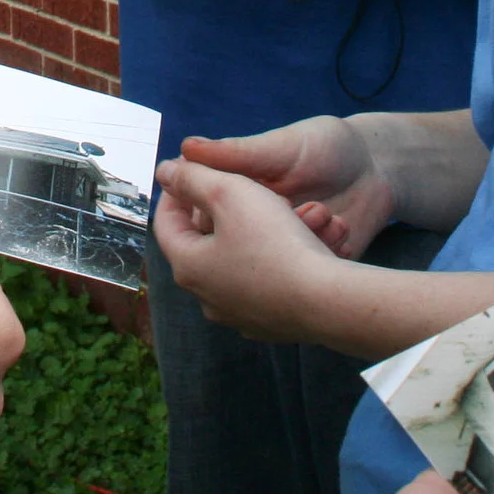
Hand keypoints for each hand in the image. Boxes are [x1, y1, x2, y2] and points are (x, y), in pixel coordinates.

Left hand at [153, 156, 352, 343]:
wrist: (328, 301)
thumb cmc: (277, 244)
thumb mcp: (229, 192)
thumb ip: (191, 177)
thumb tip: (165, 173)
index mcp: (189, 268)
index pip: (166, 223)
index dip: (176, 190)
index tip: (189, 169)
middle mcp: (208, 298)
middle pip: (205, 240)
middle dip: (226, 208)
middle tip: (245, 187)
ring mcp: (240, 315)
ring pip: (241, 259)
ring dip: (257, 230)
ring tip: (284, 210)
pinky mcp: (271, 324)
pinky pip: (267, 281)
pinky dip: (277, 257)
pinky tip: (301, 241)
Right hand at [181, 117, 397, 257]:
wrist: (380, 168)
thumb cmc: (325, 149)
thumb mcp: (277, 147)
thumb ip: (234, 153)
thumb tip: (185, 147)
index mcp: (239, 196)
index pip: (201, 213)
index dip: (203, 210)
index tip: (219, 204)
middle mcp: (256, 228)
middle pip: (232, 247)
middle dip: (259, 230)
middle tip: (286, 203)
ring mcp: (285, 251)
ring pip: (271, 264)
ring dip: (297, 238)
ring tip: (322, 212)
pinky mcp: (313, 267)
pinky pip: (306, 274)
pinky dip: (323, 252)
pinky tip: (340, 227)